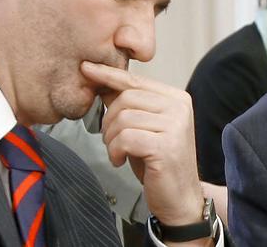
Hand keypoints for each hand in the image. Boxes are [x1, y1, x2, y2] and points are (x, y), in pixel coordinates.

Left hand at [80, 61, 204, 225]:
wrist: (179, 198)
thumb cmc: (157, 163)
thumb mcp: (142, 127)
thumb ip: (128, 105)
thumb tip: (101, 82)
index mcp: (176, 98)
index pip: (136, 80)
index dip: (108, 74)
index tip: (86, 68)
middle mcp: (179, 107)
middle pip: (126, 97)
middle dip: (108, 120)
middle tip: (111, 141)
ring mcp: (175, 126)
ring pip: (123, 118)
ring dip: (111, 138)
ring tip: (118, 152)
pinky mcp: (166, 146)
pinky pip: (125, 138)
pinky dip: (115, 151)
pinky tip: (120, 161)